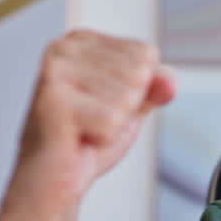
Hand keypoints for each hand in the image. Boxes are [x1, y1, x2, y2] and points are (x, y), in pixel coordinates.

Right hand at [2, 29, 176, 219]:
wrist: (51, 180)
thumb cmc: (87, 138)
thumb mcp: (133, 104)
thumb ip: (156, 86)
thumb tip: (168, 80)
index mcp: (81, 40)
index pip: (146, 54)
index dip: (138, 90)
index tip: (104, 104)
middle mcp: (63, 48)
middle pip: (138, 73)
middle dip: (126, 109)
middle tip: (93, 121)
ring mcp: (54, 72)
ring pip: (127, 97)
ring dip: (113, 125)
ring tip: (83, 129)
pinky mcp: (52, 101)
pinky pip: (112, 120)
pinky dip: (102, 139)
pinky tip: (76, 138)